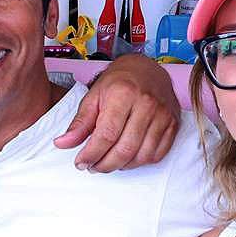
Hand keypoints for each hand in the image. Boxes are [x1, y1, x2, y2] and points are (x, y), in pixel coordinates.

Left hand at [54, 55, 179, 171]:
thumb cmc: (118, 83)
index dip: (91, 154)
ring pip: (142, 156)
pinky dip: (140, 162)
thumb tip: (62, 144)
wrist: (147, 69)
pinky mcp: (173, 124)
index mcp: (123, 94)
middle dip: (105, 164)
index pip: (106, 135)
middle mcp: (146, 104)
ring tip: (108, 162)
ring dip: (121, 166)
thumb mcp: (93, 97)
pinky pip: (157, 154)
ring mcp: (163, 115)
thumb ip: (79, 123)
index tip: (80, 163)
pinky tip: (127, 158)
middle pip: (125, 149)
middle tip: (93, 167)